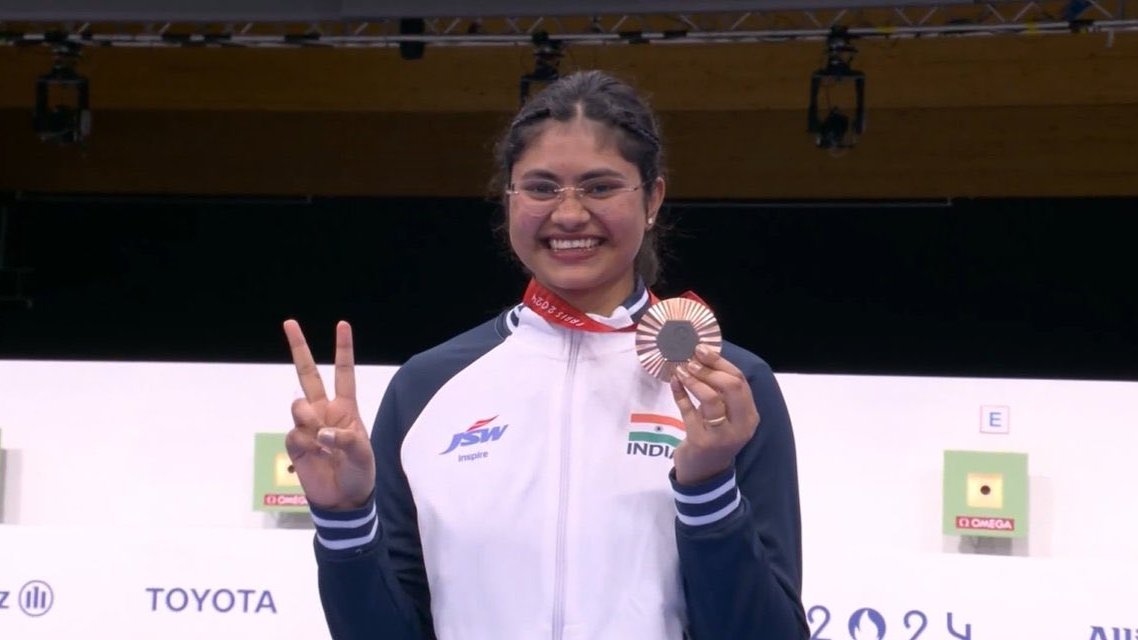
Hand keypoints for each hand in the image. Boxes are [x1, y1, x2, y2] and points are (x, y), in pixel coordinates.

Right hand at [283, 319, 375, 510]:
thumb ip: (345, 438)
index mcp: (346, 407)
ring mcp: (308, 426)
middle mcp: (325, 411)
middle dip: (299, 348)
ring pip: (298, 405)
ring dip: (308, 418)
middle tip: (289, 322)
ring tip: (321, 438)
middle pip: (308, 375)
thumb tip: (320, 431)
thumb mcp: (363, 454)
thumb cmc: (359, 472)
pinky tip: (315, 455)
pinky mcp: (295, 443)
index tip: (342, 324)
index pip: (344, 372)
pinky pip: (294, 433)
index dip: (343, 349)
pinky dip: (305, 443)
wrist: (343, 499)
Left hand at [670, 345, 760, 485]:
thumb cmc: (715, 436)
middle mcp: (741, 425)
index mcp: (750, 415)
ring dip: (695, 380)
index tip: (702, 349)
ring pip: (711, 399)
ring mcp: (722, 435)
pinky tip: (674, 383)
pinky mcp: (701, 442)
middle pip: (731, 387)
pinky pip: (690, 412)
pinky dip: (680, 394)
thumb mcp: (727, 416)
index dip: (721, 362)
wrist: (704, 473)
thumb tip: (703, 357)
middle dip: (709, 369)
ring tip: (681, 369)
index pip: (740, 381)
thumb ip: (721, 392)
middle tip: (691, 359)